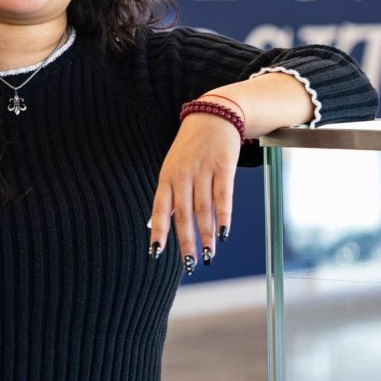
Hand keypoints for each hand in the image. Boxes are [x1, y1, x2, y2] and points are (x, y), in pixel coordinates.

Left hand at [149, 111, 240, 272]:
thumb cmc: (191, 148)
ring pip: (204, 209)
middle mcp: (183, 176)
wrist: (212, 116)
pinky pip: (223, 196)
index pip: (160, 209)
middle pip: (184, 214)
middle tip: (191, 263)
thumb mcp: (172, 167)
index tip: (156, 254)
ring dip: (207, 235)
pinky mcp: (223, 167)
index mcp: (167, 178)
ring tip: (209, 254)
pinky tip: (224, 232)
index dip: (158, 232)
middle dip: (187, 241)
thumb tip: (156, 225)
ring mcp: (203, 171)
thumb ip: (168, 196)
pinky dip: (224, 216)